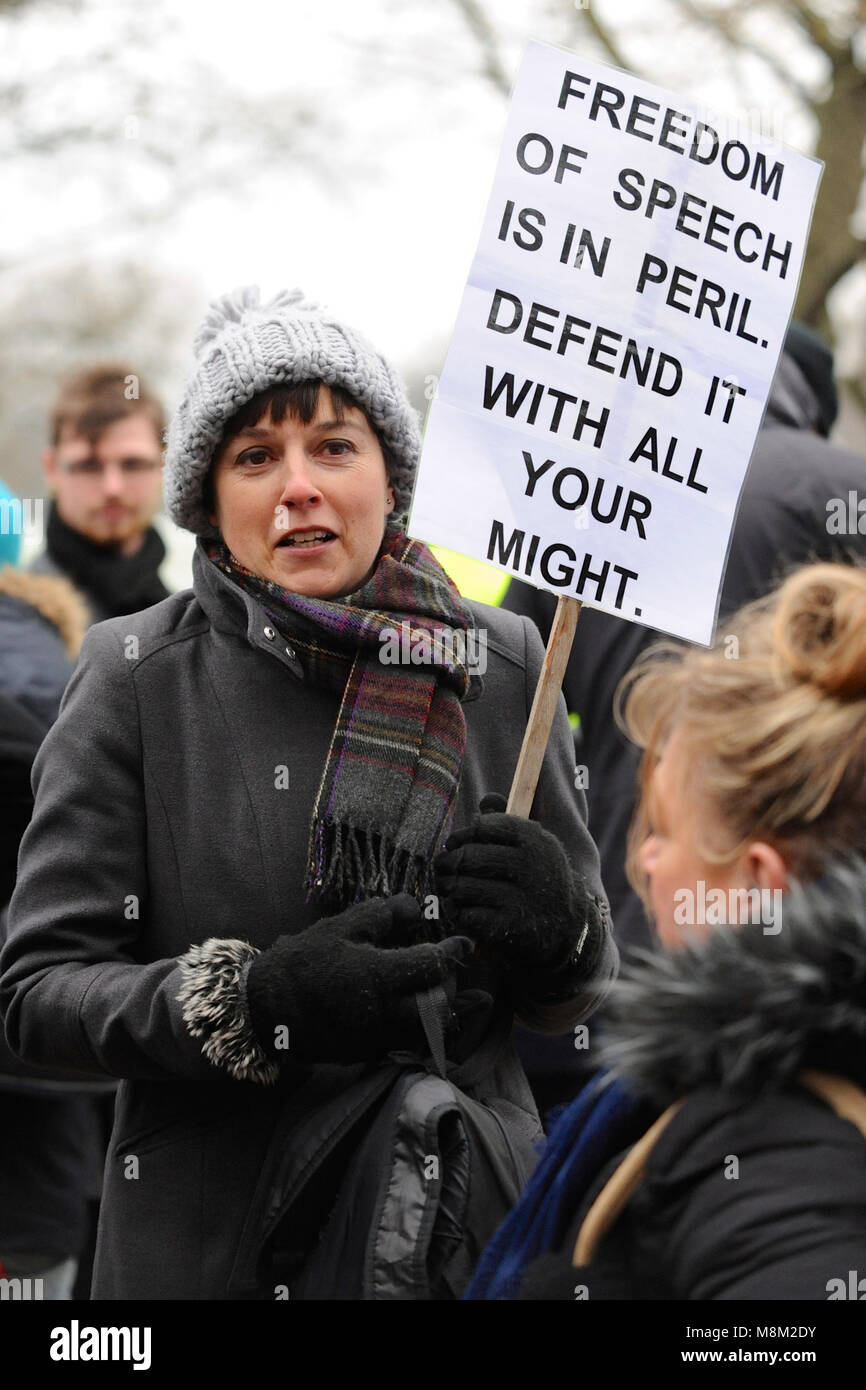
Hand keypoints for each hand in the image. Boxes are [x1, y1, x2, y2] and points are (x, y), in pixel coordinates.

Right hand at [244, 894, 471, 1063]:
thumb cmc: (302, 963)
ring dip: (449, 1016)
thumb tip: (414, 906)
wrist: (265, 1009)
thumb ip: (381, 915)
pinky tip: (434, 1023)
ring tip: (464, 1001)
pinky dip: (430, 1035)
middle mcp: (385, 1011)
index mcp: (380, 976)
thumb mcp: (339, 928)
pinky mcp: (369, 1052)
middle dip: (455, 988)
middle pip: (441, 1007)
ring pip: (431, 1034)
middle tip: (453, 971)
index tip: (466, 943)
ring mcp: (378, 1036)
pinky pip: (411, 1046)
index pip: (434, 965)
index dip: (455, 952)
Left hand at [434, 810, 595, 980]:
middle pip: (469, 857)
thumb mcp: (535, 847)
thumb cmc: (540, 879)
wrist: (569, 927)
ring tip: (447, 887)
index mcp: (535, 840)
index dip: (462, 835)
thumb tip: (486, 800)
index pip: (484, 827)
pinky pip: (467, 915)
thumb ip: (508, 823)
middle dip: (448, 862)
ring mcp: (521, 899)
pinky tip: (460, 910)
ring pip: (463, 887)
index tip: (454, 843)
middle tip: (442, 867)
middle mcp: (531, 867)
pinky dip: (457, 912)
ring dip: (448, 888)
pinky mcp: (510, 927)